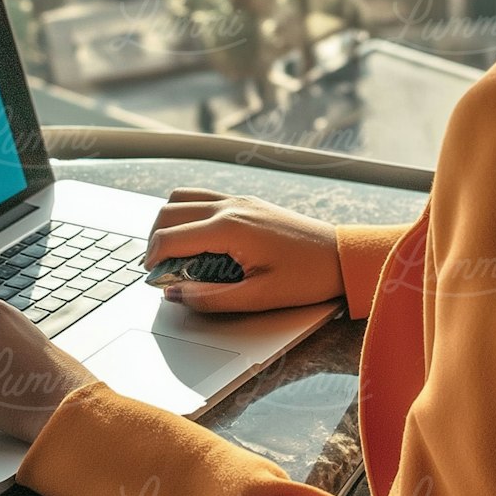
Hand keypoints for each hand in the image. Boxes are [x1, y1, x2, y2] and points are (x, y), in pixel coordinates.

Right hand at [142, 186, 342, 313]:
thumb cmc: (307, 277)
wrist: (343, 256)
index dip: (152, 261)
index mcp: (230, 229)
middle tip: (158, 269)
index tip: (152, 281)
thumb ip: (210, 298)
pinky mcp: (248, 202)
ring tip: (173, 253)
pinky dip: (189, 215)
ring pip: (183, 198)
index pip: (170, 238)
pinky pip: (204, 198)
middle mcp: (230, 207)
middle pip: (169, 212)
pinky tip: (199, 241)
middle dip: (153, 240)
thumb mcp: (257, 298)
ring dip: (169, 223)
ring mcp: (239, 200)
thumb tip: (174, 295)